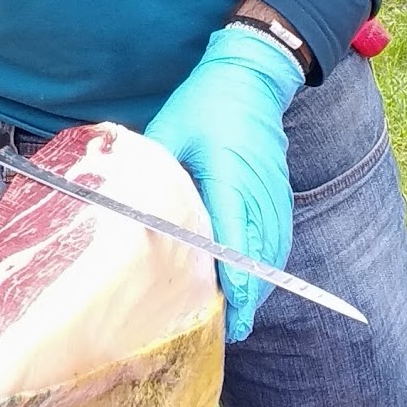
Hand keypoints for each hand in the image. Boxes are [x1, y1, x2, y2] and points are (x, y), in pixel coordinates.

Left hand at [145, 25, 301, 341]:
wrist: (253, 74)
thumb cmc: (206, 103)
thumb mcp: (169, 134)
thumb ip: (152, 174)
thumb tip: (128, 207)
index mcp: (231, 180)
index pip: (237, 244)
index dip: (233, 287)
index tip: (226, 316)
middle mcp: (259, 195)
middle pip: (260, 263)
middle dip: (243, 300)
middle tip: (220, 331)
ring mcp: (274, 197)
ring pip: (271, 257)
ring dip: (255, 288)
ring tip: (232, 318)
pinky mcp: (278, 196)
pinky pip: (275, 242)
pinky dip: (264, 268)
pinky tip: (247, 286)